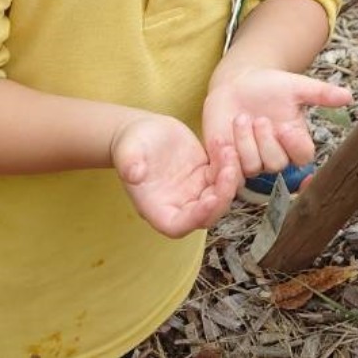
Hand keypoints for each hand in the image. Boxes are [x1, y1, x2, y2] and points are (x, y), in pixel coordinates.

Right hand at [110, 114, 241, 236]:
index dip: (197, 217)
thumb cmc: (131, 144)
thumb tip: (133, 173)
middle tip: (229, 168)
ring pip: (221, 196)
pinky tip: (224, 144)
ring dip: (230, 178)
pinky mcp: (205, 176)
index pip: (178, 226)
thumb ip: (129, 163)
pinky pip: (224, 177)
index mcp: (155, 208)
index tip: (211, 198)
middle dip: (222, 195)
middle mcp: (178, 205)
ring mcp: (194, 191)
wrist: (143, 131)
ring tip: (227, 150)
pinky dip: (229, 164)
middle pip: (207, 215)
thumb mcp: (127, 150)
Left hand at [202, 68, 352, 177]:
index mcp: (294, 138)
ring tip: (240, 118)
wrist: (236, 84)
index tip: (285, 127)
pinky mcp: (229, 164)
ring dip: (244, 141)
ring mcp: (252, 161)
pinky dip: (227, 159)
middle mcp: (275, 153)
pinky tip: (224, 140)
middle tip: (259, 118)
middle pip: (277, 164)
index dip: (294, 146)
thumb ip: (321, 93)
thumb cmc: (268, 85)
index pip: (303, 157)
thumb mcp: (296, 86)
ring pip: (252, 167)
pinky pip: (229, 175)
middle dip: (265, 140)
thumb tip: (348, 96)